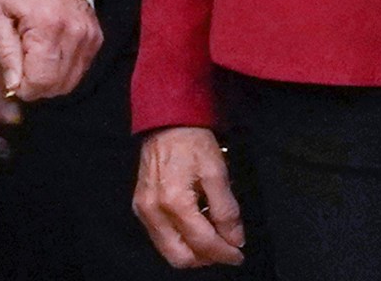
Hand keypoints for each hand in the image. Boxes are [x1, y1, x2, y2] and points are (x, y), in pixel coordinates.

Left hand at [0, 0, 101, 103]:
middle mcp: (74, 35)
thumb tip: (13, 85)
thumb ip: (5, 52)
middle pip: (58, 86)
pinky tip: (50, 53)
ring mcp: (89, 37)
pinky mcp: (96, 38)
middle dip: (36, 86)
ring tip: (35, 57)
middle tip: (21, 68)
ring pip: (71, 82)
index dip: (23, 88)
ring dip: (51, 79)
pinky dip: (64, 69)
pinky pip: (81, 69)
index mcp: (47, 27)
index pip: (41, 82)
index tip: (13, 79)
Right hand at [133, 127, 245, 268]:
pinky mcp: (141, 206)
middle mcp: (153, 211)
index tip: (239, 254)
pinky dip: (180, 240)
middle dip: (206, 258)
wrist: (166, 122)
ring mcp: (143, 210)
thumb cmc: (192, 142)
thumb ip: (226, 211)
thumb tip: (235, 240)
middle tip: (225, 249)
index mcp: (173, 201)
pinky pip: (160, 237)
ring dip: (193, 251)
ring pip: (169, 251)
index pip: (202, 242)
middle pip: (180, 257)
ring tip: (212, 237)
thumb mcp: (217, 173)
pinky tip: (195, 226)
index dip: (224, 253)